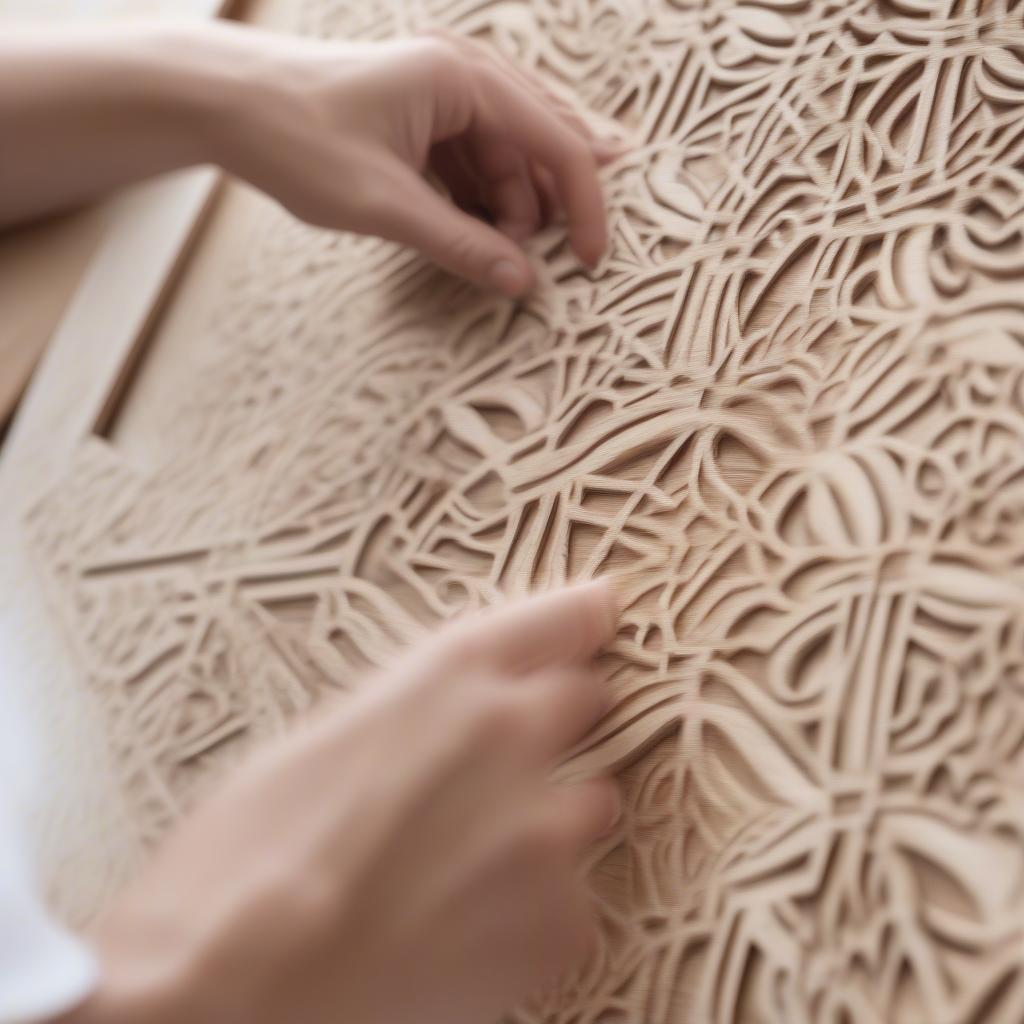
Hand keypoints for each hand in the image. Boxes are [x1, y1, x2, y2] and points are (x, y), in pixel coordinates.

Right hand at [63, 580, 619, 1023]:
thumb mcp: (320, 742)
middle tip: (514, 759)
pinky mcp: (558, 924)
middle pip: (589, 702)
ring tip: (479, 862)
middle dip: (560, 721)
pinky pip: (575, 903)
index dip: (583, 617)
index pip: (559, 621)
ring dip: (554, 821)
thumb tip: (442, 726)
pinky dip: (537, 913)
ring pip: (594, 805)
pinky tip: (469, 931)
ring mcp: (547, 833)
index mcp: (450, 679)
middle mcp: (516, 739)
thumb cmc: (244, 859)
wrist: (237, 987)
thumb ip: (410, 717)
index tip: (602, 612)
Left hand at [211, 27, 618, 295]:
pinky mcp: (421, 113)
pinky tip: (475, 230)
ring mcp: (442, 91)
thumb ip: (458, 244)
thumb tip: (522, 283)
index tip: (590, 262)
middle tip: (553, 260)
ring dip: (511, 206)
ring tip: (497, 251)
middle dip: (550, 206)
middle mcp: (463, 72)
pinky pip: (474, 159)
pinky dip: (481, 198)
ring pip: (508, 155)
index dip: (584, 207)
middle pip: (541, 143)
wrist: (224, 103)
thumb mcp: (383, 205)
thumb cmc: (296, 139)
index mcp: (463, 77)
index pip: (556, 142)